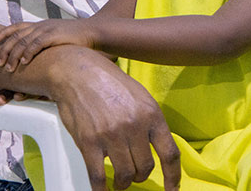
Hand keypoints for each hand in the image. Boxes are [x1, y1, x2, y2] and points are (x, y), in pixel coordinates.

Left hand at [0, 19, 95, 71]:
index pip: (18, 26)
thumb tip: (37, 53)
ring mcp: (47, 30)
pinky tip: (22, 63)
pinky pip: (36, 45)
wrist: (92, 32)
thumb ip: (45, 42)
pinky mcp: (54, 36)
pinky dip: (28, 54)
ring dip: (13, 55)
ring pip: (23, 42)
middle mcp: (41, 26)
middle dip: (5, 49)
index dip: (4, 32)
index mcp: (41, 25)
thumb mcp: (57, 36)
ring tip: (7, 68)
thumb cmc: (75, 38)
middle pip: (16, 36)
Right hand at [45, 45, 180, 190]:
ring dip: (123, 183)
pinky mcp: (89, 142)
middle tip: (135, 175)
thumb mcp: (140, 96)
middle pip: (145, 168)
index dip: (173, 177)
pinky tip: (103, 190)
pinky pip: (98, 177)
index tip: (172, 189)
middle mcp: (134, 126)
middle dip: (140, 176)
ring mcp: (111, 135)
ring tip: (120, 181)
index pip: (169, 153)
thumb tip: (158, 146)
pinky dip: (102, 190)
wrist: (78, 72)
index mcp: (151, 114)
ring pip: (125, 176)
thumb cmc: (110, 83)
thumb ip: (151, 121)